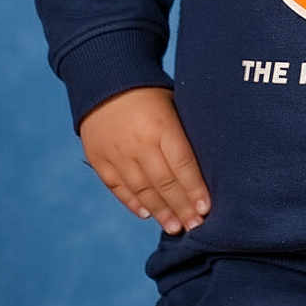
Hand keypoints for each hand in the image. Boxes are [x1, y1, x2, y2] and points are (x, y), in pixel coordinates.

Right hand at [80, 86, 210, 234]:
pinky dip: (133, 203)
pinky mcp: (99, 159)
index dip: (195, 189)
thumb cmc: (149, 91)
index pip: (182, 164)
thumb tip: (203, 164)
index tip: (206, 208)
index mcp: (161, 125)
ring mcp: (117, 153)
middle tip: (195, 227)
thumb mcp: (172, 102)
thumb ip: (183, 131)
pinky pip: (118, 187)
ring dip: (160, 212)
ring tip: (175, 228)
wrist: (105, 78)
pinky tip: (147, 214)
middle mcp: (138, 143)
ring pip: (142, 190)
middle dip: (181, 208)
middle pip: (164, 183)